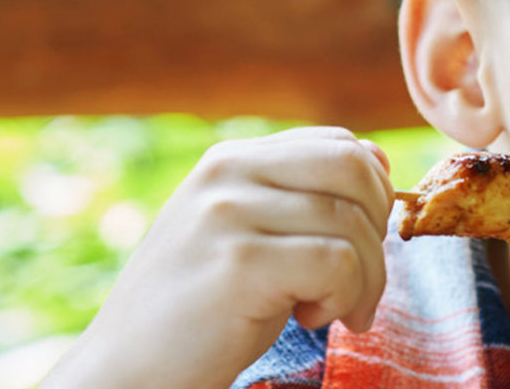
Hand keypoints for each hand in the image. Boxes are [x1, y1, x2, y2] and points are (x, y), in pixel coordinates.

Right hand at [43, 127, 393, 388]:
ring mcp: (229, 214)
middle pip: (356, 172)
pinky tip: (309, 318)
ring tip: (331, 311)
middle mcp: (227, 173)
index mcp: (231, 159)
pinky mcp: (240, 263)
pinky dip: (343, 298)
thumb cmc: (202, 311)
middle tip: (359, 282)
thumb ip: (301, 195)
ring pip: (353, 224)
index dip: (372, 194)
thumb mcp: (248, 234)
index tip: (358, 245)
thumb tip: (379, 160)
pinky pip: (337, 263)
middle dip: (378, 231)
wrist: (129, 372)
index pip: (340, 144)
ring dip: (365, 280)